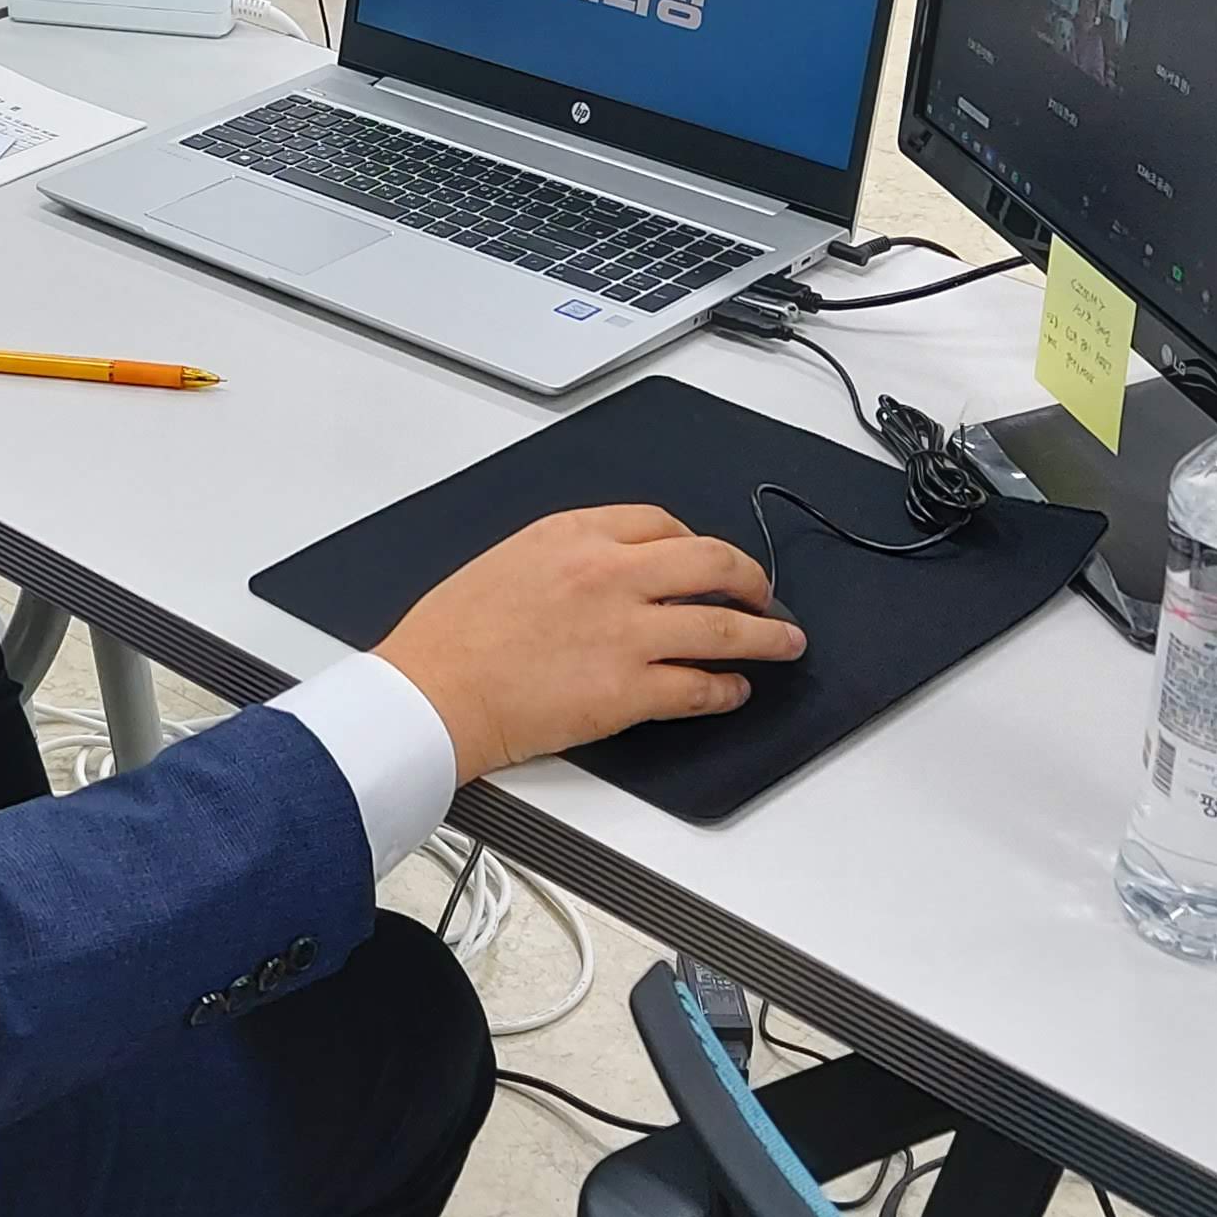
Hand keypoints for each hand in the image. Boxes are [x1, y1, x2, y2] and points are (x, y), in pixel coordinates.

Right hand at [374, 506, 798, 781]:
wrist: (431, 692)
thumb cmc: (450, 636)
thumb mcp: (508, 560)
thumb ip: (565, 556)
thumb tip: (608, 569)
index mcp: (574, 534)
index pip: (662, 524)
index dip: (696, 544)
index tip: (706, 561)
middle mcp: (610, 574)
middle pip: (712, 562)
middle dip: (751, 579)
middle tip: (763, 594)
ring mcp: (625, 633)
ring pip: (724, 627)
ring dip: (766, 636)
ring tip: (785, 643)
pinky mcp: (629, 691)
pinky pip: (700, 687)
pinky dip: (727, 690)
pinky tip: (735, 691)